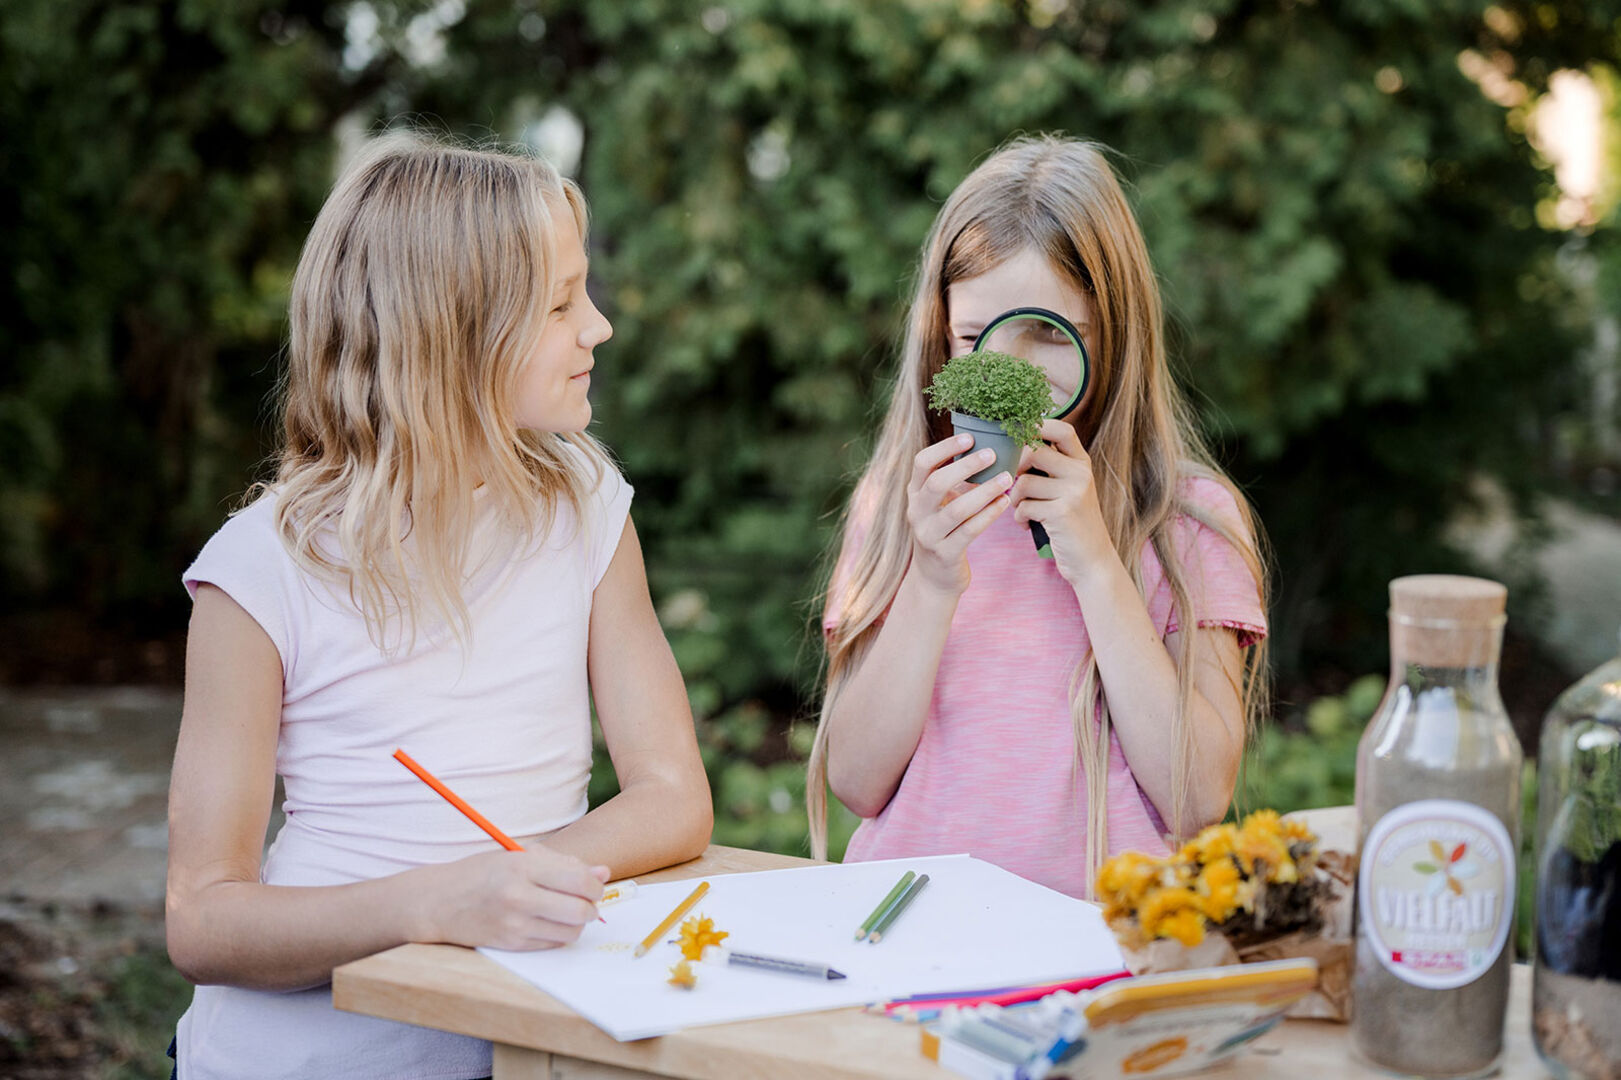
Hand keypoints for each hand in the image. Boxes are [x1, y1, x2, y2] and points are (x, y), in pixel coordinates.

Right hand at [413, 846, 608, 950]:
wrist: (439, 901)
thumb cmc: (483, 873)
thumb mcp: (520, 856)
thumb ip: (563, 864)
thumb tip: (604, 872)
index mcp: (522, 867)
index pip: (579, 881)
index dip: (595, 885)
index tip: (594, 884)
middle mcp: (518, 897)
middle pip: (579, 911)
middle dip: (592, 907)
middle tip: (587, 901)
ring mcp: (514, 924)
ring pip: (570, 932)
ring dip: (578, 923)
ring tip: (567, 911)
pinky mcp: (511, 945)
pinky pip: (552, 944)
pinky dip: (559, 934)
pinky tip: (548, 921)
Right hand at [906, 433, 1013, 595]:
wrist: (934, 578)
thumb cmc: (944, 530)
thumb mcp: (941, 504)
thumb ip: (954, 480)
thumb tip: (986, 448)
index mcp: (915, 494)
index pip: (922, 463)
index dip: (944, 448)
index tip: (969, 438)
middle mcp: (917, 512)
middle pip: (937, 483)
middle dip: (966, 466)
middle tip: (992, 454)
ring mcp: (929, 535)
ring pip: (956, 509)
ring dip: (984, 491)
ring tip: (1006, 478)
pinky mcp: (945, 554)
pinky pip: (970, 530)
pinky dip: (989, 514)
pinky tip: (1005, 501)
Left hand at [1011, 419, 1111, 585]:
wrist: (1092, 560)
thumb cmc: (1072, 523)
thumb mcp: (1069, 489)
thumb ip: (1052, 468)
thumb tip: (1014, 447)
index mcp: (1082, 463)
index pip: (1062, 429)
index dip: (1038, 426)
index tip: (1019, 436)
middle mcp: (1081, 473)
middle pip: (1033, 452)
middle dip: (1014, 469)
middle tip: (1015, 485)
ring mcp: (1074, 492)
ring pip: (1023, 482)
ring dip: (1014, 499)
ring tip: (1021, 509)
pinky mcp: (1062, 512)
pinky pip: (1024, 506)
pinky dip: (1019, 517)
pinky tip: (1027, 524)